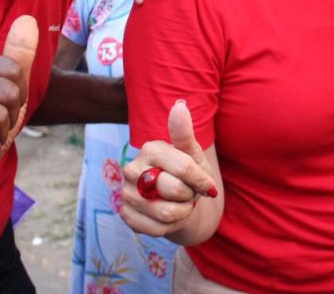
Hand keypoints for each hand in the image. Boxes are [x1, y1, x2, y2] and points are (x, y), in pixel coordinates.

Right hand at [119, 100, 218, 236]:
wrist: (179, 202)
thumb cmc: (188, 175)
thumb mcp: (192, 154)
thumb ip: (185, 133)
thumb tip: (179, 106)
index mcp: (150, 149)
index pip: (184, 168)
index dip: (201, 180)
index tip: (207, 184)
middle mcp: (132, 169)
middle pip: (174, 190)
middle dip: (190, 196)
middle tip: (188, 193)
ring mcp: (126, 194)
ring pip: (166, 213)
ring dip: (183, 212)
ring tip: (180, 204)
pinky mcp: (126, 217)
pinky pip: (157, 228)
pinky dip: (171, 227)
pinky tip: (169, 217)